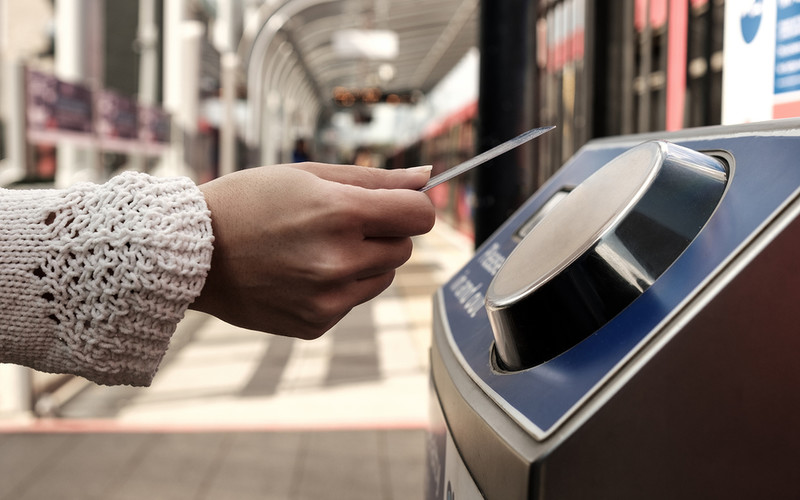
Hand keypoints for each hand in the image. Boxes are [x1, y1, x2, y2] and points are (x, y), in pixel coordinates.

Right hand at [191, 163, 434, 338]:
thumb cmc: (249, 202)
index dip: (411, 207)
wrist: (191, 252)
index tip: (395, 205)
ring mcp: (327, 298)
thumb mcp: (308, 177)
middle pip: (404, 248)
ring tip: (315, 249)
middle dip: (382, 233)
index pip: (419, 215)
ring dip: (364, 262)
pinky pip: (353, 301)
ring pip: (383, 276)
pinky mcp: (316, 323)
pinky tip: (300, 274)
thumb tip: (427, 179)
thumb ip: (374, 179)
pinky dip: (339, 287)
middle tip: (337, 224)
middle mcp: (338, 260)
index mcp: (339, 213)